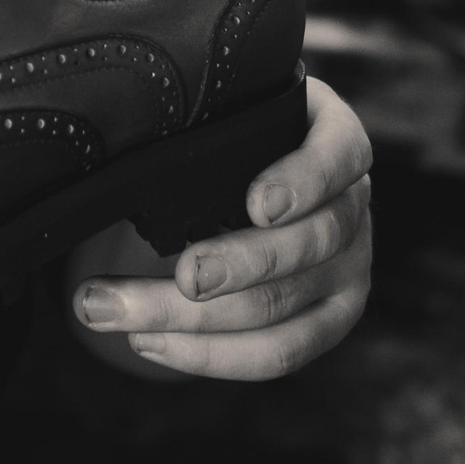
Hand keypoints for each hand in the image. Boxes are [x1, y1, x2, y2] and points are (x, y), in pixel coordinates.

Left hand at [69, 78, 371, 380]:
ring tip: (110, 309)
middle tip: (181, 274)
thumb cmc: (238, 135)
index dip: (303, 181)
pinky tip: (147, 340)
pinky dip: (207, 354)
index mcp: (339, 140)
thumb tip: (124, 136)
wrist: (263, 175)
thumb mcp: (236, 108)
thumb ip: (208, 118)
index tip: (256, 203)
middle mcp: (353, 207)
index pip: (340, 156)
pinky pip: (276, 354)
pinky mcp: (327, 321)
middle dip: (238, 265)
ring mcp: (348, 271)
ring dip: (186, 318)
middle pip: (307, 245)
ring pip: (278, 310)